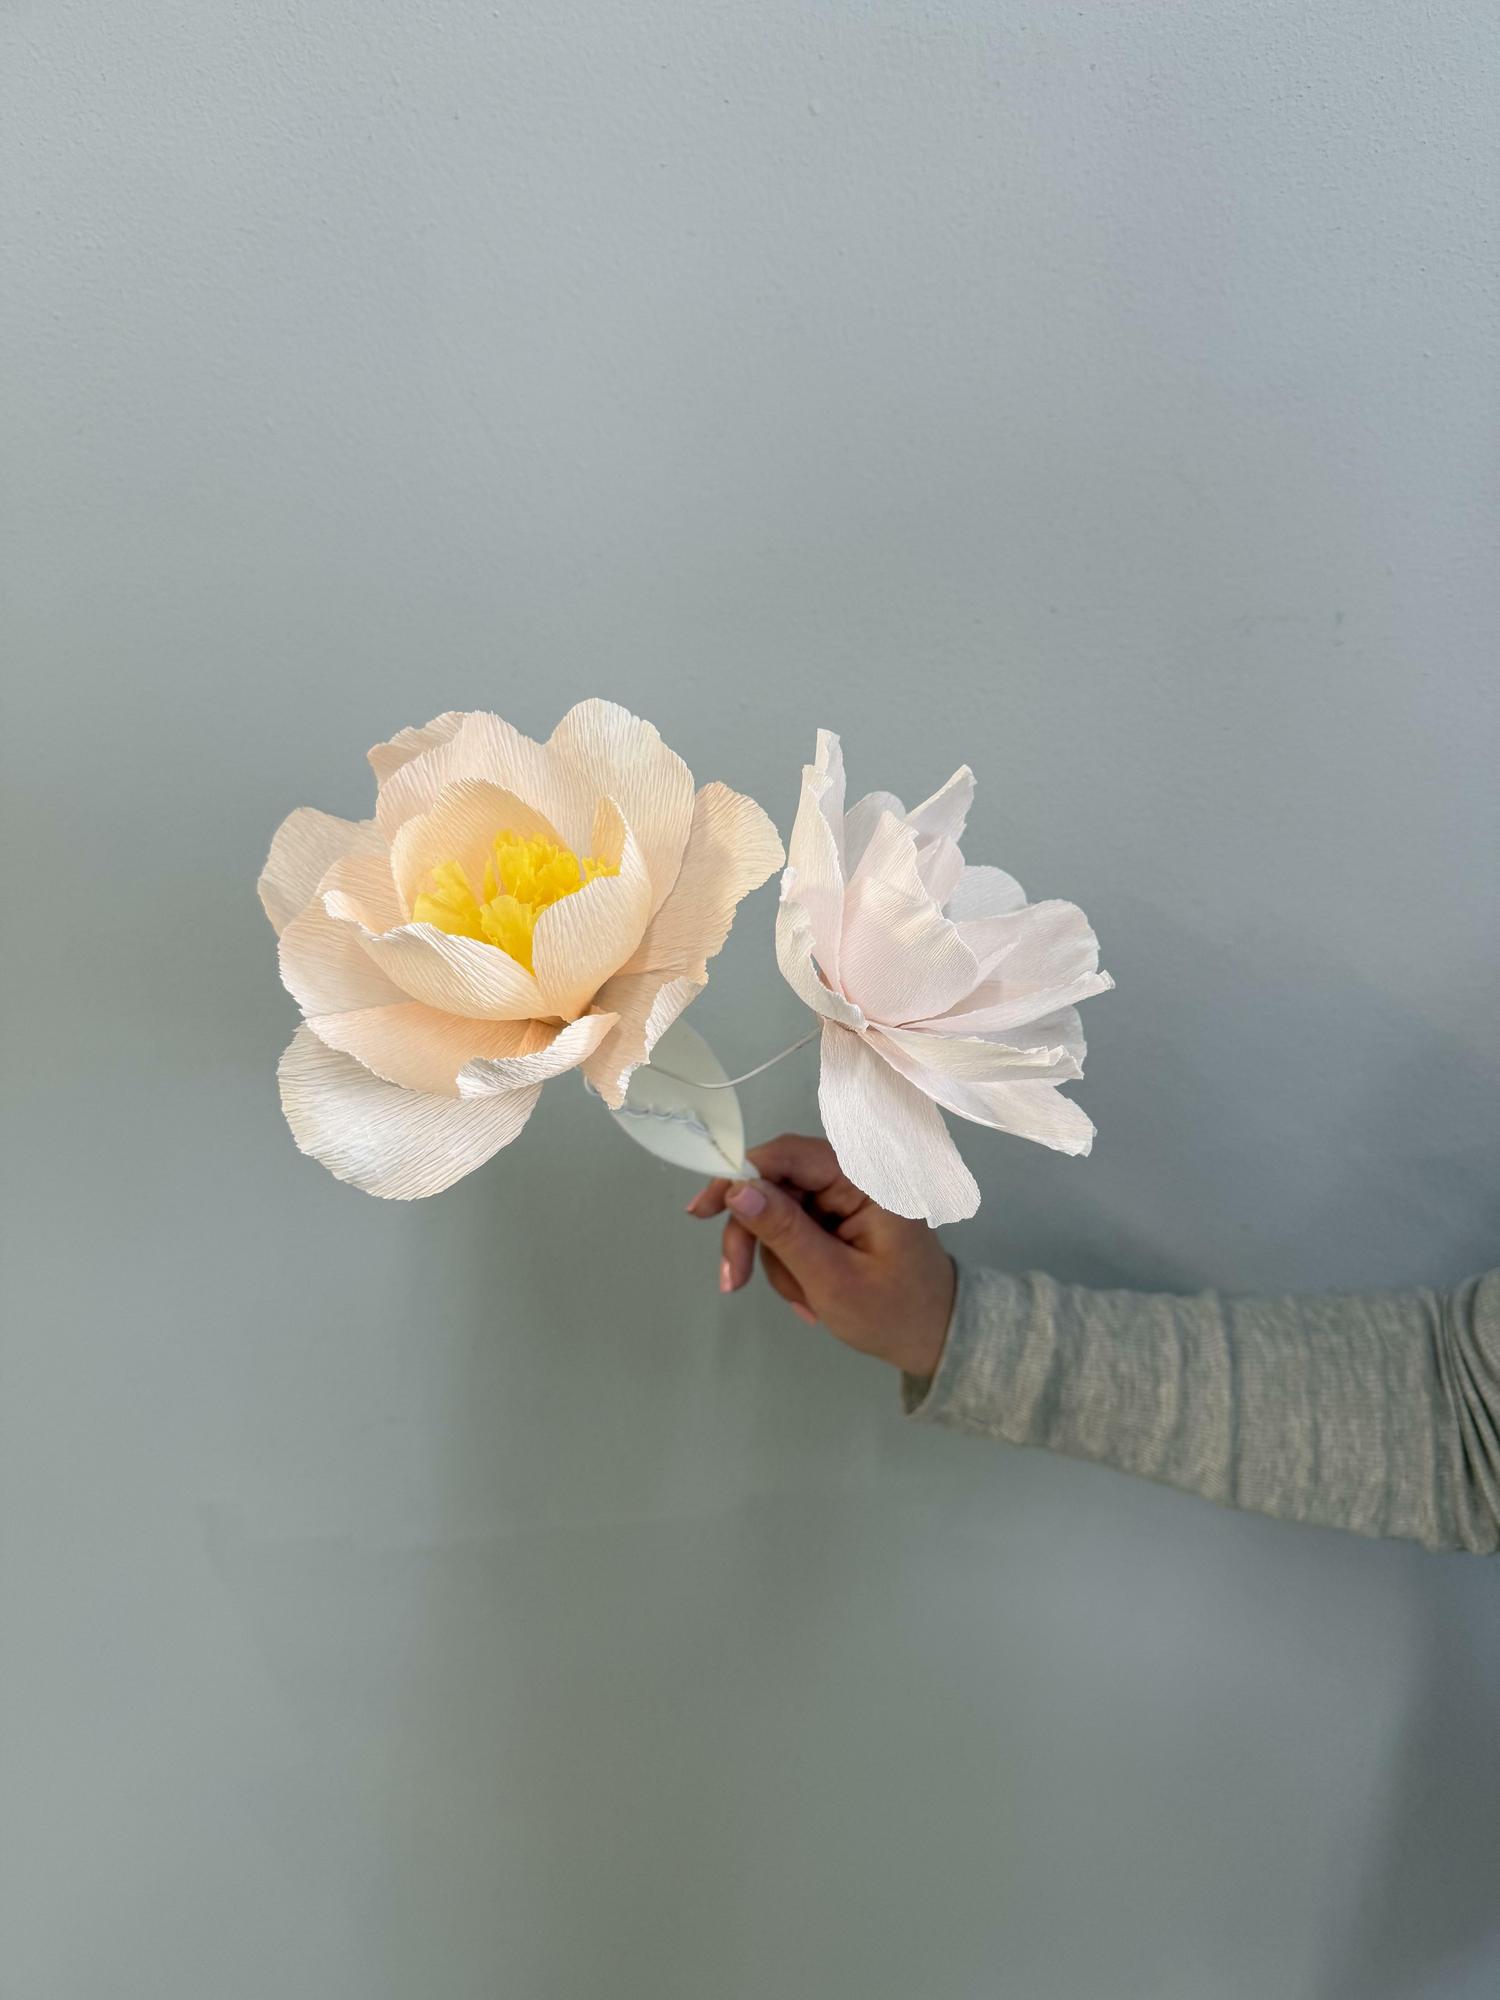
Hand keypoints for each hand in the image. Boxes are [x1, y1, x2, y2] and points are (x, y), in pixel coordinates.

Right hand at [684, 1133, 957, 1380]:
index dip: (738, 1175)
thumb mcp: (834, 1280)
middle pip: (774, 1184)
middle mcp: (853, 1177)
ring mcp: (844, 1198)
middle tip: (733, 1281)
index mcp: (864, 1179)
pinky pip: (791, 1231)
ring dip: (777, 1262)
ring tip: (806, 1302)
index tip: (702, 1212)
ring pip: (776, 1212)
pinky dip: (791, 1266)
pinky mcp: (837, 1218)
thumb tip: (738, 1189)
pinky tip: (811, 1297)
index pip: (788, 1155)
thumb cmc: (895, 1313)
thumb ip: (785, 1231)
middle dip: (753, 1235)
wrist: (935, 1338)